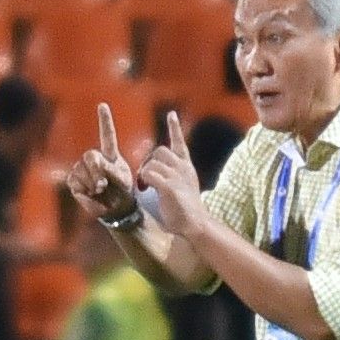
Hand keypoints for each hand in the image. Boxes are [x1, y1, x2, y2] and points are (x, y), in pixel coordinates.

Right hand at [65, 102, 135, 220]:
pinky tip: (91, 194)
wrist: (115, 208)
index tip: (103, 105)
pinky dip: (83, 191)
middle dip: (96, 171)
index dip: (105, 120)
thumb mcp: (123, 181)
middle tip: (103, 185)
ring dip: (91, 183)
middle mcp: (95, 158)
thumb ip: (111, 171)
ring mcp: (82, 168)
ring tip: (100, 191)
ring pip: (81, 171)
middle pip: (90, 156)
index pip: (107, 134)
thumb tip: (96, 170)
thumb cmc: (121, 192)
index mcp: (110, 155)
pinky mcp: (74, 180)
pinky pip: (75, 182)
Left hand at [137, 111, 204, 236]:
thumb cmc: (184, 209)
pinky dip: (145, 179)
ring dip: (145, 172)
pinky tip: (146, 188)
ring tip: (146, 186)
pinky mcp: (170, 187)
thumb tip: (151, 164)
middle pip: (160, 151)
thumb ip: (169, 174)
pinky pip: (151, 174)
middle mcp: (183, 168)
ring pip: (153, 162)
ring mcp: (177, 177)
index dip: (175, 128)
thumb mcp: (181, 186)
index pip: (180, 143)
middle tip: (147, 177)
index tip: (172, 114)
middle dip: (150, 161)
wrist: (195, 224)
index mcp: (187, 167)